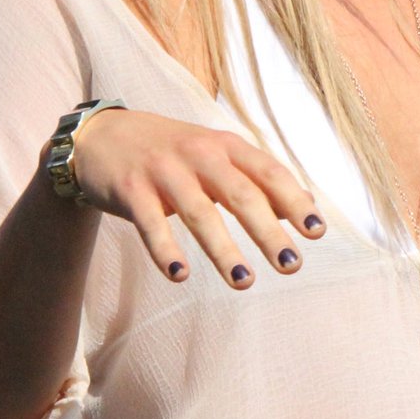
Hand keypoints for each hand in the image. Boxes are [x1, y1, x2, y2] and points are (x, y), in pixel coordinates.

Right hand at [63, 110, 326, 287]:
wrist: (102, 136)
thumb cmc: (171, 153)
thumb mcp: (216, 155)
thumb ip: (258, 178)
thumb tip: (307, 206)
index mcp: (225, 146)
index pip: (268, 172)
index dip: (294, 201)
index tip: (317, 232)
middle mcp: (199, 153)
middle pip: (241, 194)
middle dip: (268, 231)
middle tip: (291, 264)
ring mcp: (164, 170)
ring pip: (200, 212)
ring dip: (224, 250)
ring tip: (245, 282)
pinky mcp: (131, 188)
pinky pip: (150, 223)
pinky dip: (165, 250)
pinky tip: (180, 275)